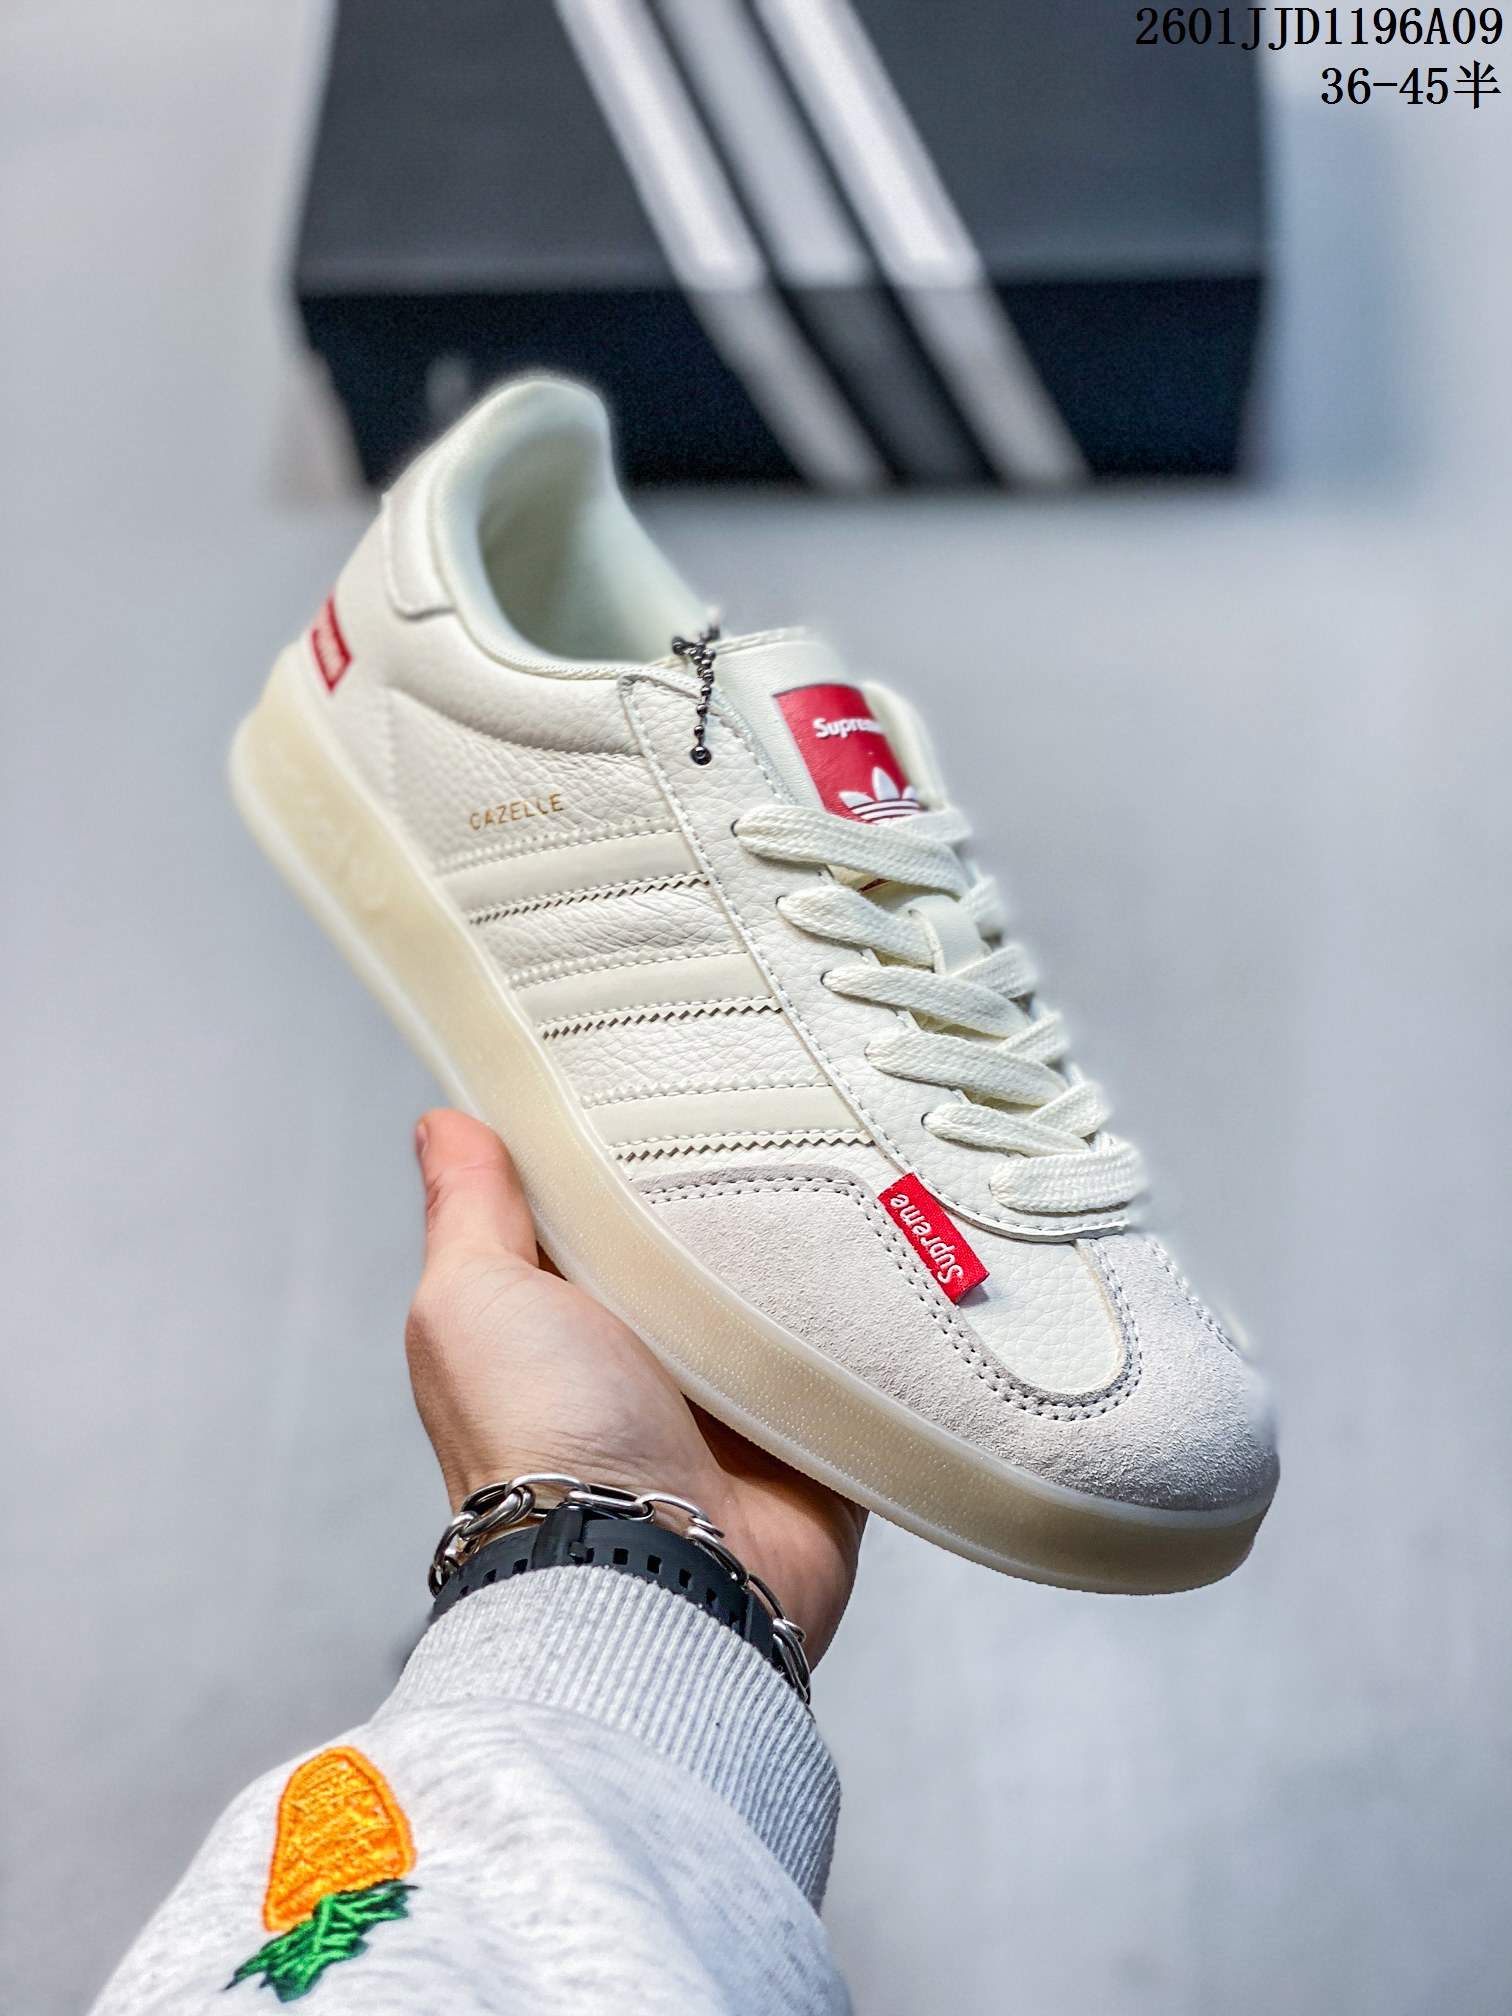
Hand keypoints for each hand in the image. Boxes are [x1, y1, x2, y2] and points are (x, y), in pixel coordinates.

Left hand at [406, 1110, 864, 1661]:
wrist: (653, 1570)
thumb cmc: (541, 1443)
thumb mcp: (473, 1300)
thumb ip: (468, 1209)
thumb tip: (441, 1123)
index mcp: (573, 1313)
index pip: (607, 1201)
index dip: (630, 1139)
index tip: (668, 1064)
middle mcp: (657, 1353)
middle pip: (712, 1237)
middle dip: (745, 1180)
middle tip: (788, 1095)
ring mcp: (744, 1395)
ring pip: (796, 1288)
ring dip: (821, 1245)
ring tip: (860, 1153)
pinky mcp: (822, 1432)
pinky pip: (868, 1354)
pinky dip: (883, 1314)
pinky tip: (908, 1246)